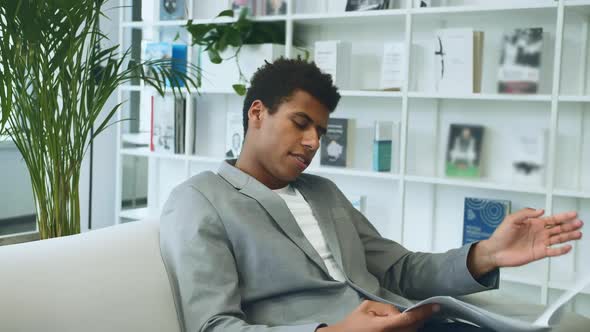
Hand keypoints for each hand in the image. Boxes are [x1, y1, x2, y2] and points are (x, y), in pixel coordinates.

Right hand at [317, 300, 438, 331]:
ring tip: (417, 316)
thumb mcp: (367, 307)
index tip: (437, 306)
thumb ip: (386, 308)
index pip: (409, 319)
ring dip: (415, 325)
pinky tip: (408, 324)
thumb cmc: (354, 322)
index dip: (424, 312)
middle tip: (428, 309)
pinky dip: (409, 329)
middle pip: (414, 328)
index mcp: (384, 327)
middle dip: (420, 318)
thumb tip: (399, 313)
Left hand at [471, 209, 582, 274]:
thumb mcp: (511, 219)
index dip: (563, 216)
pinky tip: (568, 247)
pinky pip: (553, 251)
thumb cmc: (500, 235)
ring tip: (578, 234)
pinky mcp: (538, 253)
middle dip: (569, 225)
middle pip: (558, 228)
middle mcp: (538, 233)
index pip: (552, 219)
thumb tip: (541, 211)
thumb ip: (526, 213)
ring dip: (568, 236)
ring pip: (558, 239)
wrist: (495, 251)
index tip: (573, 214)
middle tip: (579, 223)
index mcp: (533, 223)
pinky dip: (561, 250)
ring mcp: (539, 243)